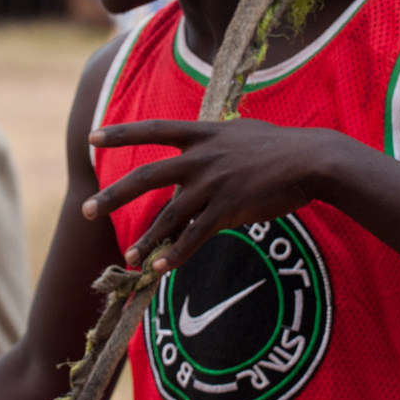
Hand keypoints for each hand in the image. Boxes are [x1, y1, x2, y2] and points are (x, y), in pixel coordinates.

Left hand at [85, 119, 340, 271]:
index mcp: (204, 133)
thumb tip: (208, 137)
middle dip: (113, 195)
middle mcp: (202, 157)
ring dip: (147, 240)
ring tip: (128, 259)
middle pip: (146, 176)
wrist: (312, 160)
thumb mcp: (243, 132)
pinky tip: (161, 269)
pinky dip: (177, 254)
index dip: (121, 133)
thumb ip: (218, 137)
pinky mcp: (229, 208)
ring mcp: (214, 184)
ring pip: (169, 215)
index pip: (153, 129)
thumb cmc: (283, 146)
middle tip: (86, 209)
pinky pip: (196, 236)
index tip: (91, 136)